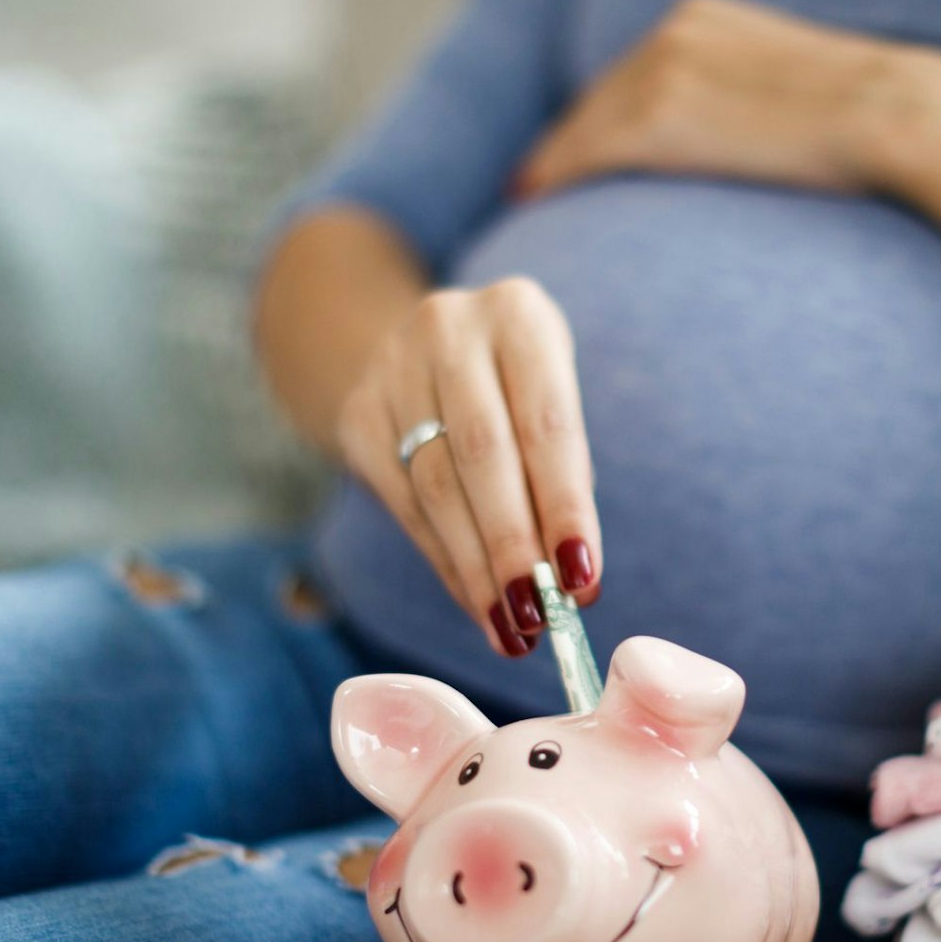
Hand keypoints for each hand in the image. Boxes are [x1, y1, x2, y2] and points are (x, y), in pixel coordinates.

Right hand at [334, 277, 600, 656]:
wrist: (423, 348)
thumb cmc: (517, 389)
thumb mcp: (551, 401)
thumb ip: (564, 477)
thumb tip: (574, 582)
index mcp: (519, 315)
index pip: (547, 424)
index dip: (565, 506)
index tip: (582, 579)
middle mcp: (449, 328)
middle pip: (483, 456)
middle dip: (513, 546)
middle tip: (538, 615)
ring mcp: (392, 367)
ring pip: (436, 486)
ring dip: (477, 568)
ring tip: (511, 626)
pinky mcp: (358, 412)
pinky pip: (403, 502)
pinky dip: (445, 560)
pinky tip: (474, 600)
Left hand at [512, 0, 919, 197]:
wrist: (893, 113)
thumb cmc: (875, 120)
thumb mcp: (802, 92)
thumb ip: (757, 104)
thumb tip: (756, 143)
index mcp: (705, 16)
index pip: (633, 71)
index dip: (599, 115)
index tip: (576, 147)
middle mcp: (672, 30)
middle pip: (598, 95)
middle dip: (567, 138)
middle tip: (532, 181)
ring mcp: (662, 69)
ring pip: (584, 124)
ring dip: (554, 161)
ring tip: (528, 196)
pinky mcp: (659, 115)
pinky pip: (586, 151)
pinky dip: (554, 176)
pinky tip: (533, 201)